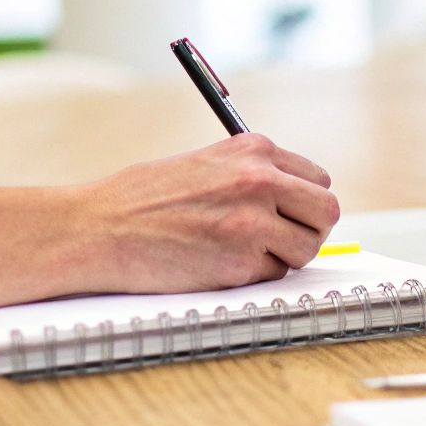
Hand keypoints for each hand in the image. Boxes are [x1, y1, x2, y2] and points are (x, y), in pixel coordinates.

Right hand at [71, 133, 339, 292]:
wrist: (99, 228)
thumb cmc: (142, 199)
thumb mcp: (206, 164)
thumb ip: (251, 175)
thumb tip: (294, 199)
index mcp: (254, 149)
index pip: (317, 179)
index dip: (304, 203)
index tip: (288, 215)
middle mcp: (260, 180)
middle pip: (326, 211)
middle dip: (309, 230)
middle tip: (281, 240)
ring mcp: (253, 221)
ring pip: (306, 248)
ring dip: (283, 257)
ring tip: (241, 252)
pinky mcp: (240, 262)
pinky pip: (272, 275)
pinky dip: (252, 276)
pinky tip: (215, 264)